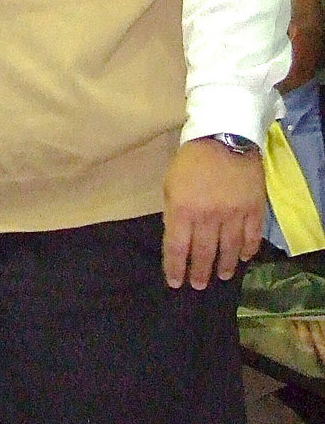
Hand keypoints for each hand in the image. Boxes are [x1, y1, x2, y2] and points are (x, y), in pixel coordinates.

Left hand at [162, 138, 264, 289]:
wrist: (224, 137)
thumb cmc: (191, 161)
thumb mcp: (171, 184)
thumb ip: (174, 212)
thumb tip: (178, 238)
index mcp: (182, 209)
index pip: (176, 247)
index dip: (175, 267)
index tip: (175, 283)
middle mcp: (208, 217)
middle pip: (203, 253)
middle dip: (199, 272)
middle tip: (199, 286)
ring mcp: (233, 214)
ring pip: (229, 249)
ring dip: (225, 266)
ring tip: (221, 276)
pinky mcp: (253, 209)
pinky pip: (251, 237)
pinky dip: (247, 250)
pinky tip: (243, 258)